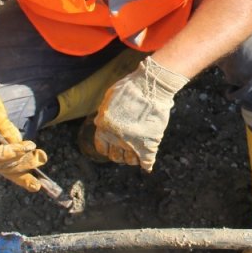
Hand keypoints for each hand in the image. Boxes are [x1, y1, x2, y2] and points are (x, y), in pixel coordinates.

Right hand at [0, 66, 46, 191]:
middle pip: (0, 165)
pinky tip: (36, 183)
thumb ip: (3, 126)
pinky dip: (23, 176)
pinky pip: (10, 168)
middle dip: (21, 162)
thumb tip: (16, 142)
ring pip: (7, 169)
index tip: (26, 147)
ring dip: (26, 167)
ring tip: (42, 159)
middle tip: (40, 157)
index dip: (8, 153)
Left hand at [93, 57, 188, 171]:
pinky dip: (147, 164)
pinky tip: (147, 166)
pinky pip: (147, 161)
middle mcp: (116, 138)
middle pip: (115, 157)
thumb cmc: (129, 88)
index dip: (107, 149)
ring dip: (133, 159)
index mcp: (104, 128)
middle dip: (120, 155)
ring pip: (130, 160)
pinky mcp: (149, 143)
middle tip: (127, 149)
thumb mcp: (109, 99)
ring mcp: (133, 142)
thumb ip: (105, 114)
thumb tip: (102, 121)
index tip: (113, 147)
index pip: (102, 148)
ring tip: (137, 154)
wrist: (149, 86)